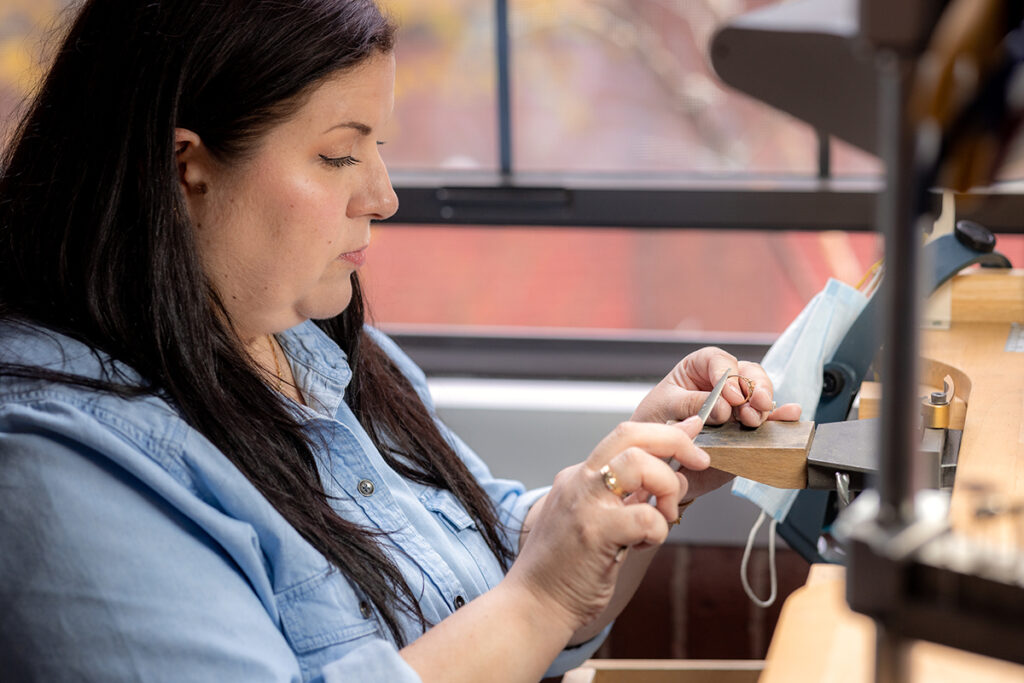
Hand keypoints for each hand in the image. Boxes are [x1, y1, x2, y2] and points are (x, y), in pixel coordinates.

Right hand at [506, 419, 708, 634]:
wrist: (533, 604)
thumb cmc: (566, 568)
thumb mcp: (595, 518)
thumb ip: (625, 495)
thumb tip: (667, 470)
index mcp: (581, 475)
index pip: (626, 435)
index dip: (666, 432)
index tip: (693, 434)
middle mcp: (580, 480)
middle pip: (632, 434)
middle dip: (675, 441)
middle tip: (699, 461)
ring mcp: (585, 503)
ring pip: (639, 463)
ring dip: (668, 486)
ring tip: (665, 515)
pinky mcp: (594, 531)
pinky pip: (646, 516)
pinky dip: (658, 529)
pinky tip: (644, 544)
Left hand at [630, 347, 801, 499]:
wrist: (657, 458)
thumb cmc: (654, 423)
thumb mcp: (664, 408)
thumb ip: (691, 405)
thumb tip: (722, 408)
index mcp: (698, 369)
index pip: (718, 360)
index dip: (727, 375)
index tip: (730, 396)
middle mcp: (722, 383)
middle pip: (748, 373)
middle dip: (752, 388)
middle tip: (747, 409)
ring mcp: (738, 406)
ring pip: (761, 394)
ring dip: (762, 405)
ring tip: (754, 420)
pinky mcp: (747, 428)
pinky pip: (769, 419)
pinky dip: (781, 416)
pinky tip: (789, 415)